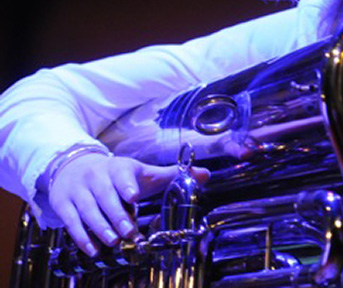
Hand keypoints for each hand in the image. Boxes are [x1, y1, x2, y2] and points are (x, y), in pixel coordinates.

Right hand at [48, 153, 209, 255]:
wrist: (74, 166)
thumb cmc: (117, 174)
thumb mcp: (142, 172)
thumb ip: (171, 175)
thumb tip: (206, 175)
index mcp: (119, 168)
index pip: (122, 175)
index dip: (127, 185)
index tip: (134, 196)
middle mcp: (96, 178)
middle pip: (105, 197)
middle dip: (117, 215)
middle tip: (128, 232)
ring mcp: (78, 191)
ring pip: (88, 210)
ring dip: (100, 228)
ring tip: (113, 241)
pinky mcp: (63, 204)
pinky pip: (72, 222)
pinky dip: (82, 237)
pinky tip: (94, 249)